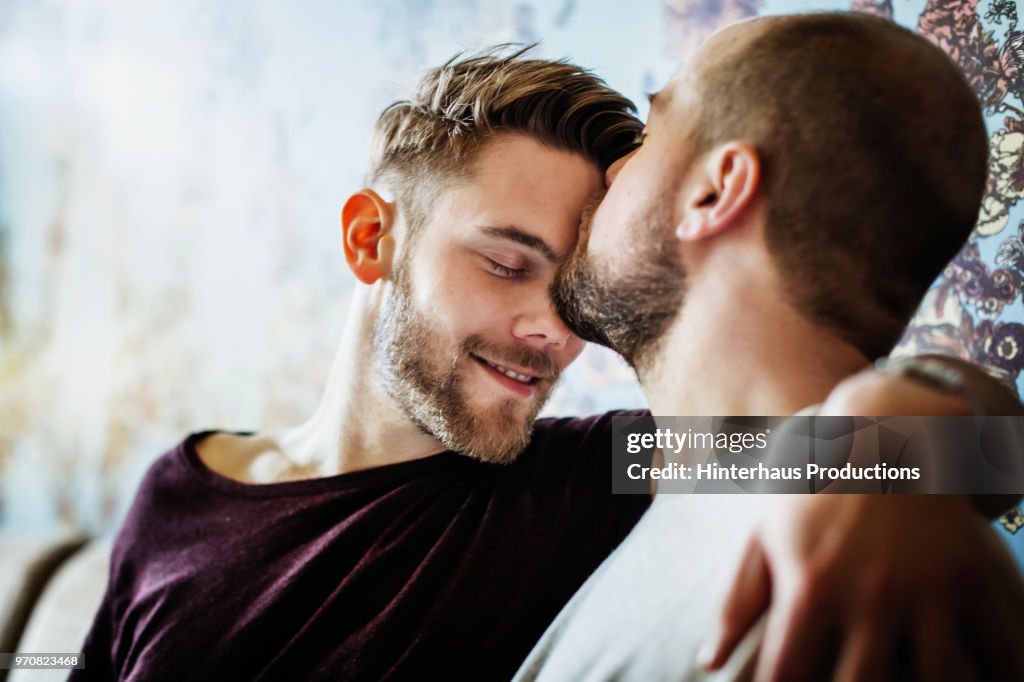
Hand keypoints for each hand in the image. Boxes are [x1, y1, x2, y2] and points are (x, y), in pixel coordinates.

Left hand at [699, 494, 1023, 680]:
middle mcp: (868, 596)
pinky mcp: (970, 579)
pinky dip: (996, 672)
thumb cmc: (811, 484)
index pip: (786, 675)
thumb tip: (707, 663)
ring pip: (934, 681)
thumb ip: (738, 603)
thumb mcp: (765, 534)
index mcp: (809, 588)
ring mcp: (924, 590)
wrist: (885, 427)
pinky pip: (995, 646)